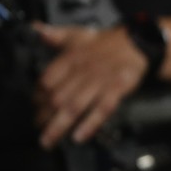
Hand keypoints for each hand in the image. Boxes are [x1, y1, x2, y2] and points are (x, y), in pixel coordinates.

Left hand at [33, 22, 147, 146]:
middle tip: (37, 127)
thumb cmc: (105, 42)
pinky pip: (101, 110)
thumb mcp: (77, 34)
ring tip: (48, 141)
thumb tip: (35, 29)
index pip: (46, 81)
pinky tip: (79, 137)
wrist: (137, 43)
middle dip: (43, 116)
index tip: (34, 105)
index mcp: (71, 58)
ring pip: (75, 107)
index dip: (37, 96)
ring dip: (59, 126)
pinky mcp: (117, 91)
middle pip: (56, 98)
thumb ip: (54, 34)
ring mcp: (100, 83)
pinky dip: (90, 125)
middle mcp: (83, 72)